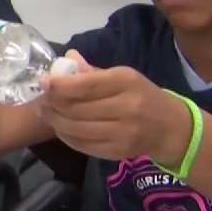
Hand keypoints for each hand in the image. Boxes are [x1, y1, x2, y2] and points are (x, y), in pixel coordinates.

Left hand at [38, 50, 190, 164]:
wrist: (170, 128)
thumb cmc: (141, 95)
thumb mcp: (122, 76)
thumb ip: (92, 71)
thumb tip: (66, 58)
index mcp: (126, 82)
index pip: (86, 85)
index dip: (60, 85)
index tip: (43, 82)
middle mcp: (127, 107)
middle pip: (77, 108)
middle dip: (53, 104)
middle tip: (41, 100)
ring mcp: (123, 133)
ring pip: (76, 128)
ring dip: (55, 121)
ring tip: (46, 113)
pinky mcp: (118, 152)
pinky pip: (83, 145)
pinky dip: (66, 136)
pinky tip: (61, 127)